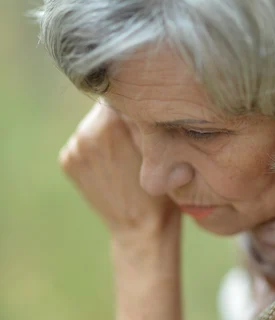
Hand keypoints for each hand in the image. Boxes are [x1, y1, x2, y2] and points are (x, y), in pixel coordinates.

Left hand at [58, 101, 179, 233]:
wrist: (139, 229)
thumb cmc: (161, 189)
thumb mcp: (163, 148)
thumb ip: (148, 119)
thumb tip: (144, 94)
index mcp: (111, 124)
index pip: (122, 91)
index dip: (138, 97)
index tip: (149, 106)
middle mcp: (86, 132)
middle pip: (106, 106)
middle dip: (121, 113)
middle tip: (139, 129)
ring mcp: (73, 148)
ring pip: (93, 122)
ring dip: (107, 129)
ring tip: (126, 148)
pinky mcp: (66, 160)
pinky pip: (84, 140)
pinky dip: (96, 145)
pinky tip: (113, 162)